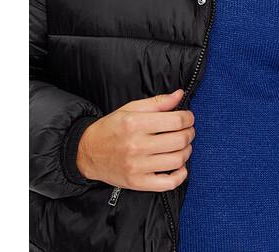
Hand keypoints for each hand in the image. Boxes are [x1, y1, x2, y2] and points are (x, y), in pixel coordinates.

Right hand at [76, 88, 193, 191]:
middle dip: (190, 133)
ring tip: (182, 145)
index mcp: (136, 124)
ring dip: (187, 151)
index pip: (176, 121)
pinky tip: (180, 166)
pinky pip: (168, 183)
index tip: (188, 117)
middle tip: (188, 130)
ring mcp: (137, 167)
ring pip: (178, 160)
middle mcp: (137, 146)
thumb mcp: (131, 108)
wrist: (88, 152)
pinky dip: (180, 175)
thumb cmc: (112, 128)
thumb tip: (180, 94)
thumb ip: (158, 102)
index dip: (188, 118)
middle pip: (180, 140)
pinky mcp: (138, 183)